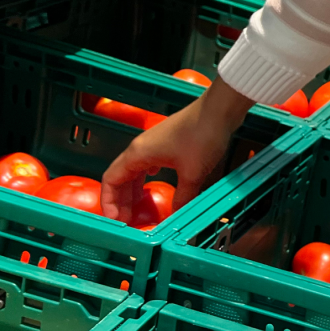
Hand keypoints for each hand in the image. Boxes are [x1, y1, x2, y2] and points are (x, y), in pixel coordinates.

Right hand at [101, 77, 253, 222]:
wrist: (219, 110)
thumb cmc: (202, 137)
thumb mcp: (192, 173)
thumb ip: (182, 197)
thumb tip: (176, 216)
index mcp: (138, 154)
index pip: (110, 180)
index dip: (109, 202)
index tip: (117, 220)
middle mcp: (140, 147)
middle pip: (121, 176)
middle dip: (121, 199)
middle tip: (127, 220)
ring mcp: (153, 143)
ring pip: (135, 169)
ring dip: (133, 189)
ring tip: (138, 208)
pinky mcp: (167, 142)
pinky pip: (148, 163)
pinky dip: (145, 177)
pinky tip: (151, 184)